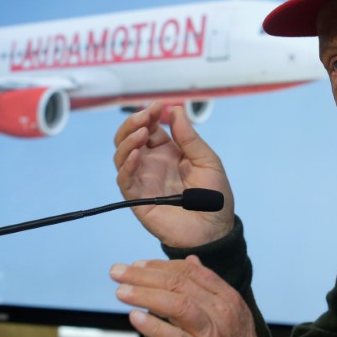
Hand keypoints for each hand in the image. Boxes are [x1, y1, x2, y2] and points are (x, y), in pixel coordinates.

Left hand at [111, 256, 273, 336]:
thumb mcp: (228, 312)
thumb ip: (208, 287)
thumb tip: (191, 261)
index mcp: (227, 297)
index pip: (189, 272)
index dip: (159, 265)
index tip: (136, 264)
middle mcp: (222, 312)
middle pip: (179, 284)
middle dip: (144, 276)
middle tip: (117, 272)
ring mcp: (214, 335)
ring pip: (177, 305)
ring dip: (145, 295)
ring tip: (121, 292)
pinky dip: (154, 327)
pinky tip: (135, 317)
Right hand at [113, 102, 233, 246]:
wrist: (215, 230)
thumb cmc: (215, 196)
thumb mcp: (207, 160)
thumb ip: (189, 137)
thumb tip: (175, 109)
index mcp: (167, 152)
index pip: (148, 128)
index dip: (149, 115)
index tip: (157, 106)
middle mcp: (151, 164)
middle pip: (129, 139)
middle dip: (132, 124)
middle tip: (144, 117)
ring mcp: (143, 181)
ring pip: (121, 156)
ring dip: (127, 141)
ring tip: (141, 133)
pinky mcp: (138, 199)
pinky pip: (124, 180)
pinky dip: (127, 165)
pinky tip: (137, 154)